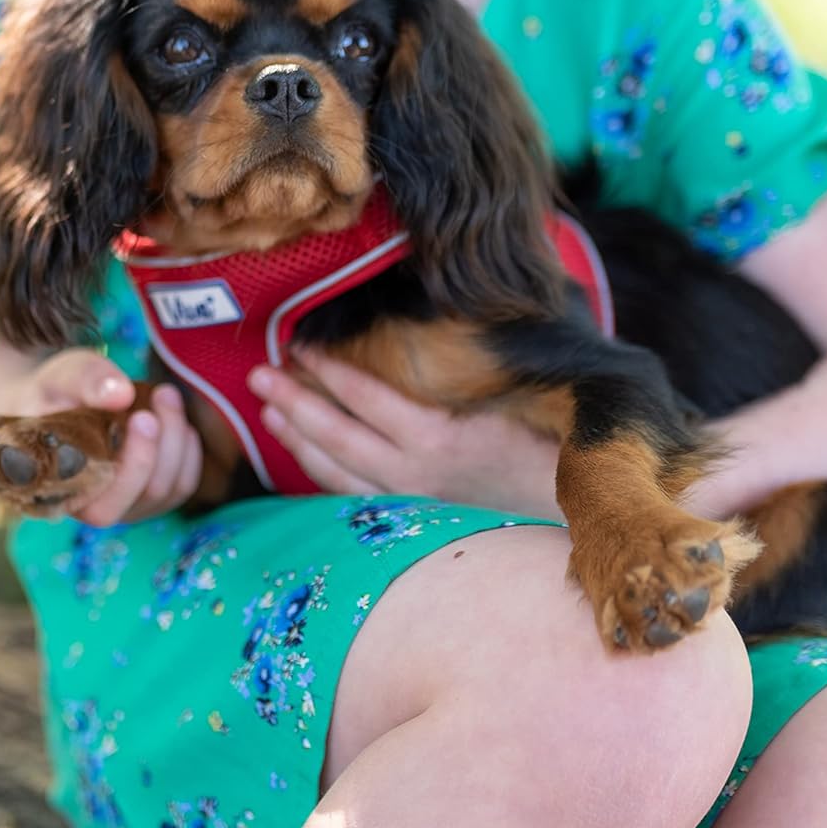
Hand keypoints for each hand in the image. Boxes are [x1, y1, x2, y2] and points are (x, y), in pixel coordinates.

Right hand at [9, 349, 203, 526]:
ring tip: (166, 394)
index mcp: (65, 495)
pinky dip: (189, 450)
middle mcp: (96, 510)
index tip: (143, 415)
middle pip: (150, 493)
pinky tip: (176, 419)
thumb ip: (84, 379)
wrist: (51, 406)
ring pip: (172, 489)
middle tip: (164, 392)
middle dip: (166, 441)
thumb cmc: (53, 395)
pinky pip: (184, 484)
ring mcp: (126, 507)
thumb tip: (121, 393)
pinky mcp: (148, 497)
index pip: (108, 506)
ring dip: (179, 439)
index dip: (136, 465)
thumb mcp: (60, 377)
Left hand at [247, 347, 562, 517]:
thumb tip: (433, 310)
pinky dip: (319, 471)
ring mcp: (409, 503)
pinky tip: (300, 451)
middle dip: (293, 402)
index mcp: (438, 440)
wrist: (569, 515)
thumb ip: (460, 369)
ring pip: (335, 471)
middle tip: (257, 375)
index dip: (328, 371)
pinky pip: (352, 495)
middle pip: (336, 436)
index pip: (366, 399)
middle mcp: (415, 476)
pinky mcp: (411, 518)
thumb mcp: (508, 401)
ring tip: (268, 409)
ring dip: (296, 438)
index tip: (300, 346)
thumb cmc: (546, 447)